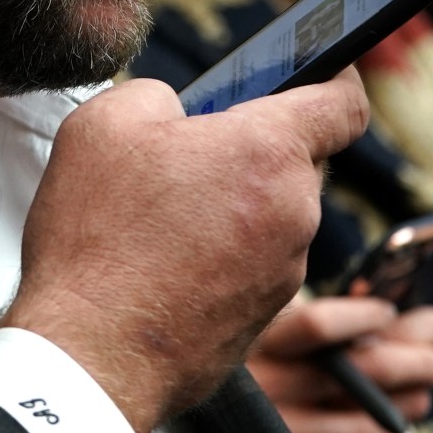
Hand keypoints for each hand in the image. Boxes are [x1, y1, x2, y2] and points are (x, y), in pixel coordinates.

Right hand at [6, 74, 371, 432]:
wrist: (90, 354)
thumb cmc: (97, 239)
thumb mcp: (102, 125)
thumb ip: (156, 96)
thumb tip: (175, 112)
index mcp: (268, 151)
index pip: (343, 101)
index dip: (330, 80)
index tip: (309, 78)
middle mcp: (295, 211)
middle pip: (295, 162)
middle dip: (248, 155)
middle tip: (182, 162)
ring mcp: (285, 271)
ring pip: (271, 218)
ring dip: (230, 212)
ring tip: (159, 226)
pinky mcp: (264, 317)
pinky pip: (251, 268)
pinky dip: (218, 261)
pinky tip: (161, 268)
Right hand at [248, 296, 432, 432]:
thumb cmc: (255, 377)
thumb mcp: (280, 337)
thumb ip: (352, 327)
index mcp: (255, 348)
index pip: (319, 326)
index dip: (363, 317)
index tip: (387, 312)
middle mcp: (263, 393)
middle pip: (362, 373)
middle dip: (417, 365)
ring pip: (363, 430)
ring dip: (403, 421)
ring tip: (417, 407)